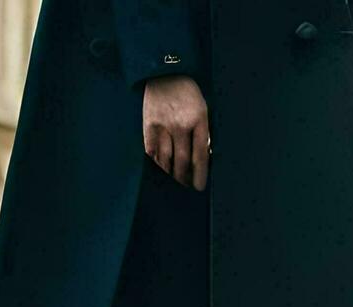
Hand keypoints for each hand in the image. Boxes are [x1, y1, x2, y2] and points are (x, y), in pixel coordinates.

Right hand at [142, 75, 209, 190]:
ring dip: (170, 174)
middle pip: (182, 162)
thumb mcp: (204, 110)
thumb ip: (203, 133)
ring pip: (166, 160)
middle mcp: (180, 125)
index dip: (200, 175)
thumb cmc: (188, 94)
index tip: (199, 187)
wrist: (165, 72)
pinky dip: (156, 163)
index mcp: (199, 121)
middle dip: (184, 178)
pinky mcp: (149, 125)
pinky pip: (151, 151)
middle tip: (186, 186)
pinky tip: (160, 169)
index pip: (200, 156)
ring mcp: (163, 125)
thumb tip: (203, 159)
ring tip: (174, 180)